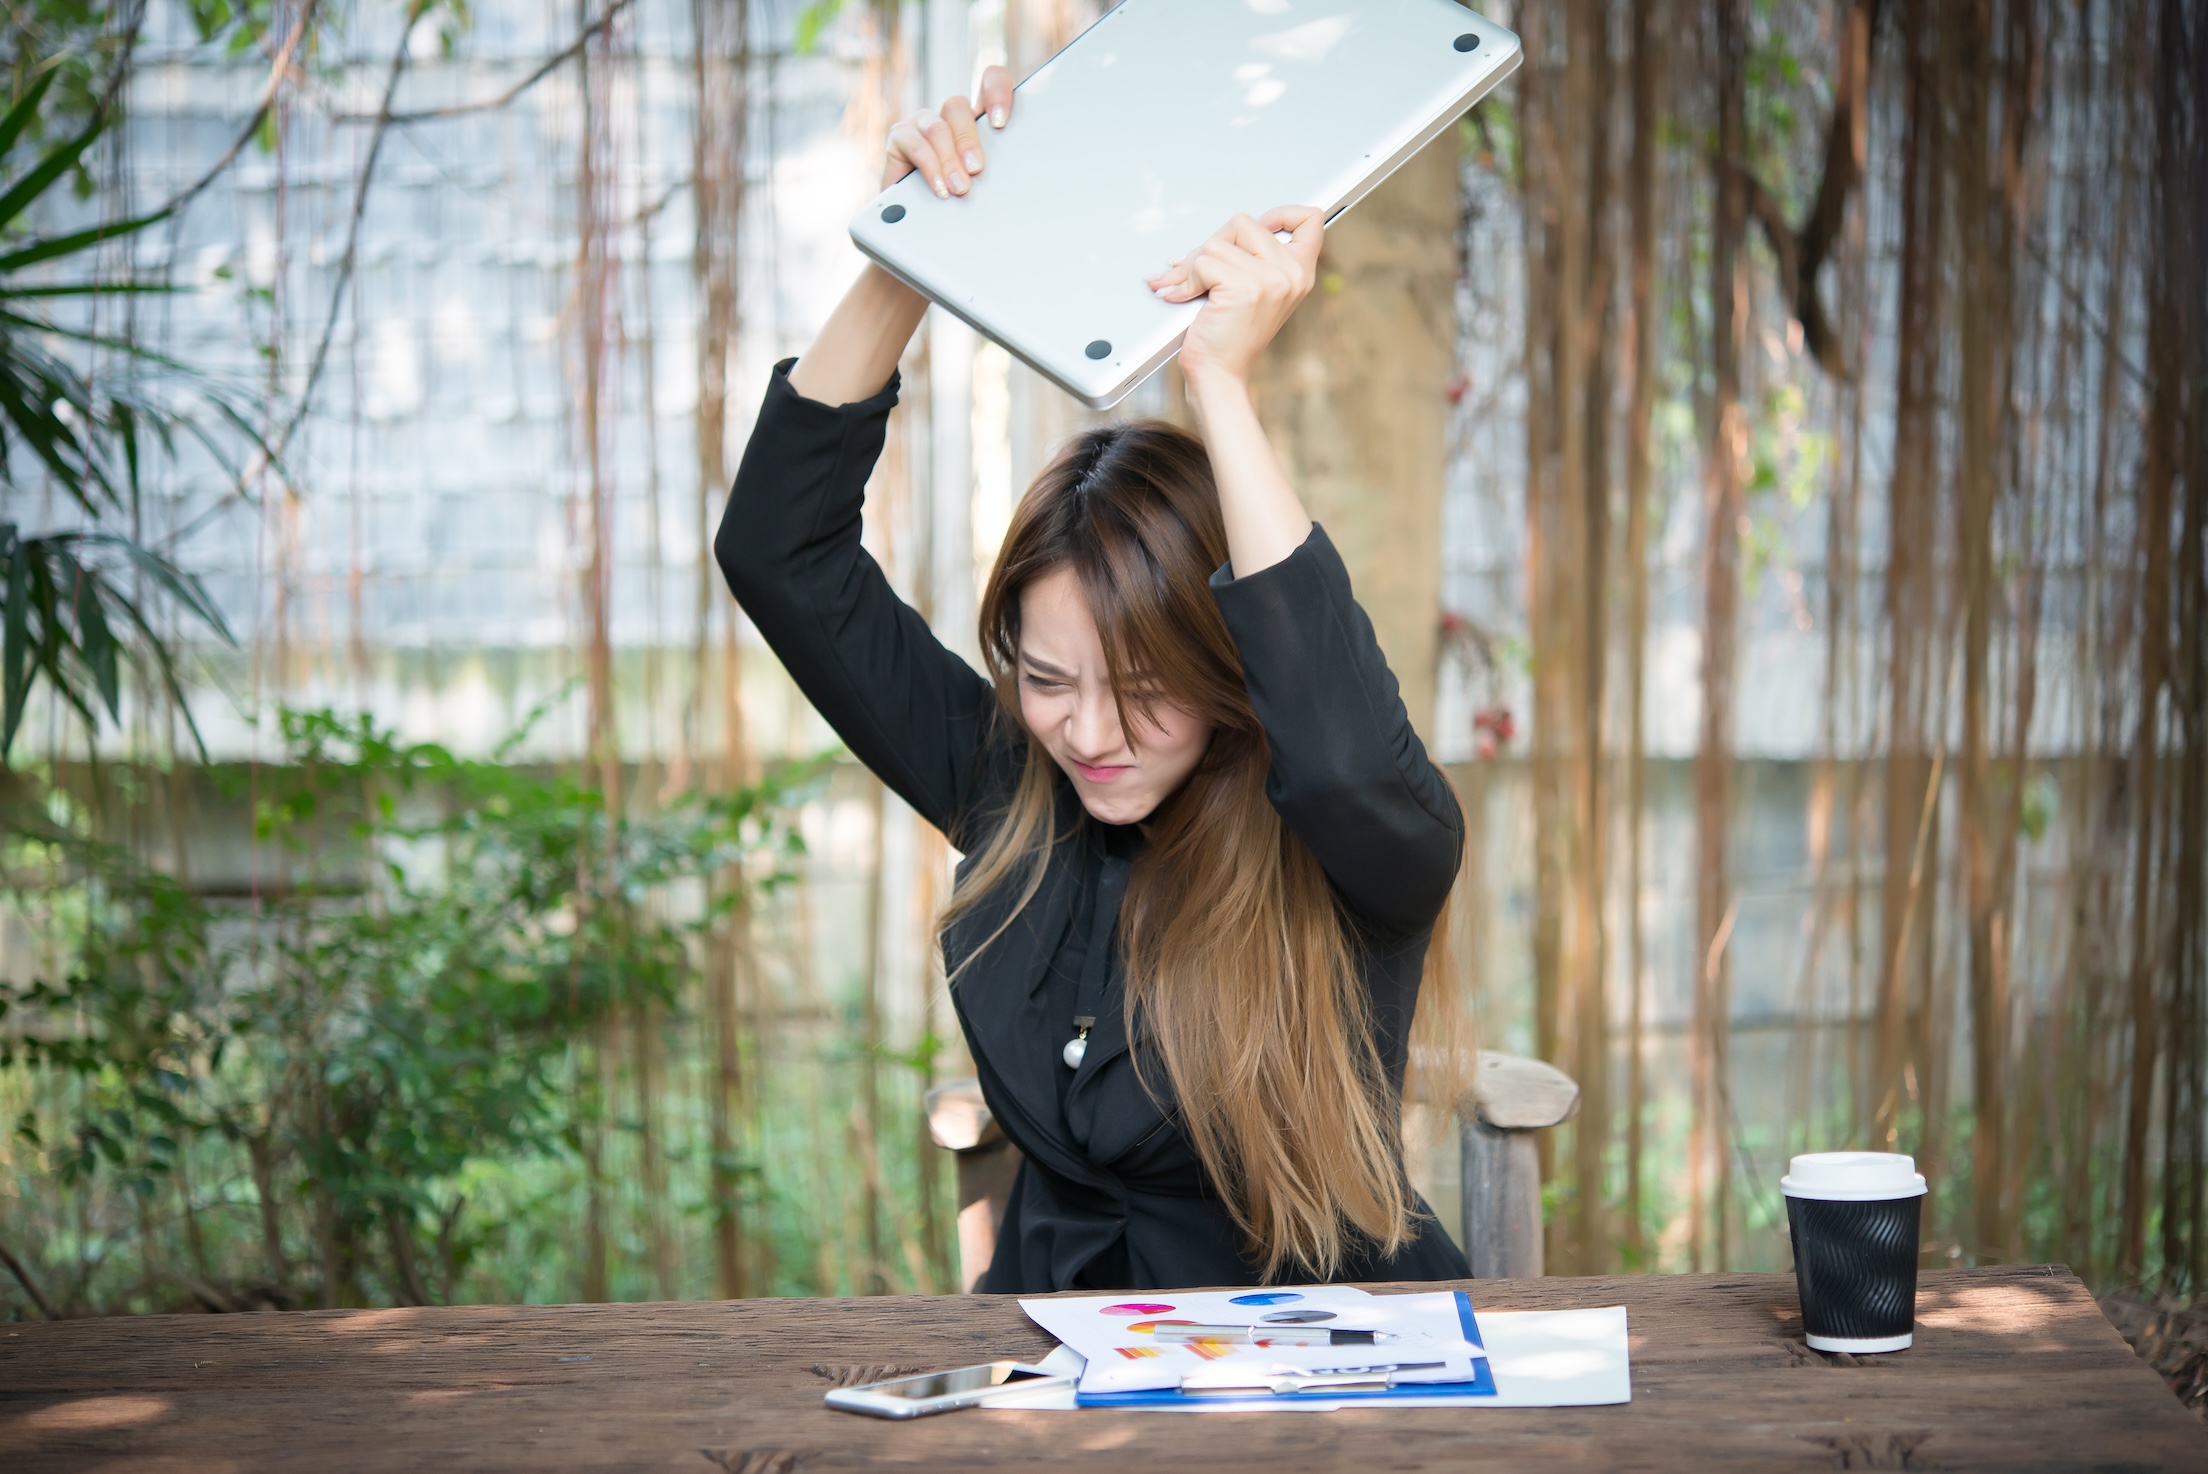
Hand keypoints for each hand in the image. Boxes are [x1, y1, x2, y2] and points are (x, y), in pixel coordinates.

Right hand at [883, 65, 1014, 197]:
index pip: (990, 82)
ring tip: (959, 188)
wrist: (919, 221)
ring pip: (936, 126)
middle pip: (957, 105)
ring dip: (949, 158)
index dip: (997, 91)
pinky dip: (929, 167)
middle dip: (968, 139)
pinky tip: (939, 187)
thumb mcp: (984, 186)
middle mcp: (949, 117)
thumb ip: (994, 174)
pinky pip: (914, 143)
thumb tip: (1006, 179)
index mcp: (979, 120)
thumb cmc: (959, 202)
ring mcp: (923, 123)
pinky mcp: (900, 137)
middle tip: (976, 169)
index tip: (1000, 122)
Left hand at [1147, 206, 1322, 387]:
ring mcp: (1271, 279)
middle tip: (1200, 274)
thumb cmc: (1229, 339)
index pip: (1310, 218)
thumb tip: (1219, 233)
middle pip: (1244, 223)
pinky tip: (1183, 297)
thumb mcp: (1252, 293)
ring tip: (1191, 291)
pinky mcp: (1246, 288)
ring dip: (1192, 267)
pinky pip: (1203, 262)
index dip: (1280, 213)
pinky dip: (1184, 281)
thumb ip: (1250, 260)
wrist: (1220, 377)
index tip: (1258, 227)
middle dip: (1212, 246)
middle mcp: (1291, 273)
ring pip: (1217, 242)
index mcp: (1299, 272)